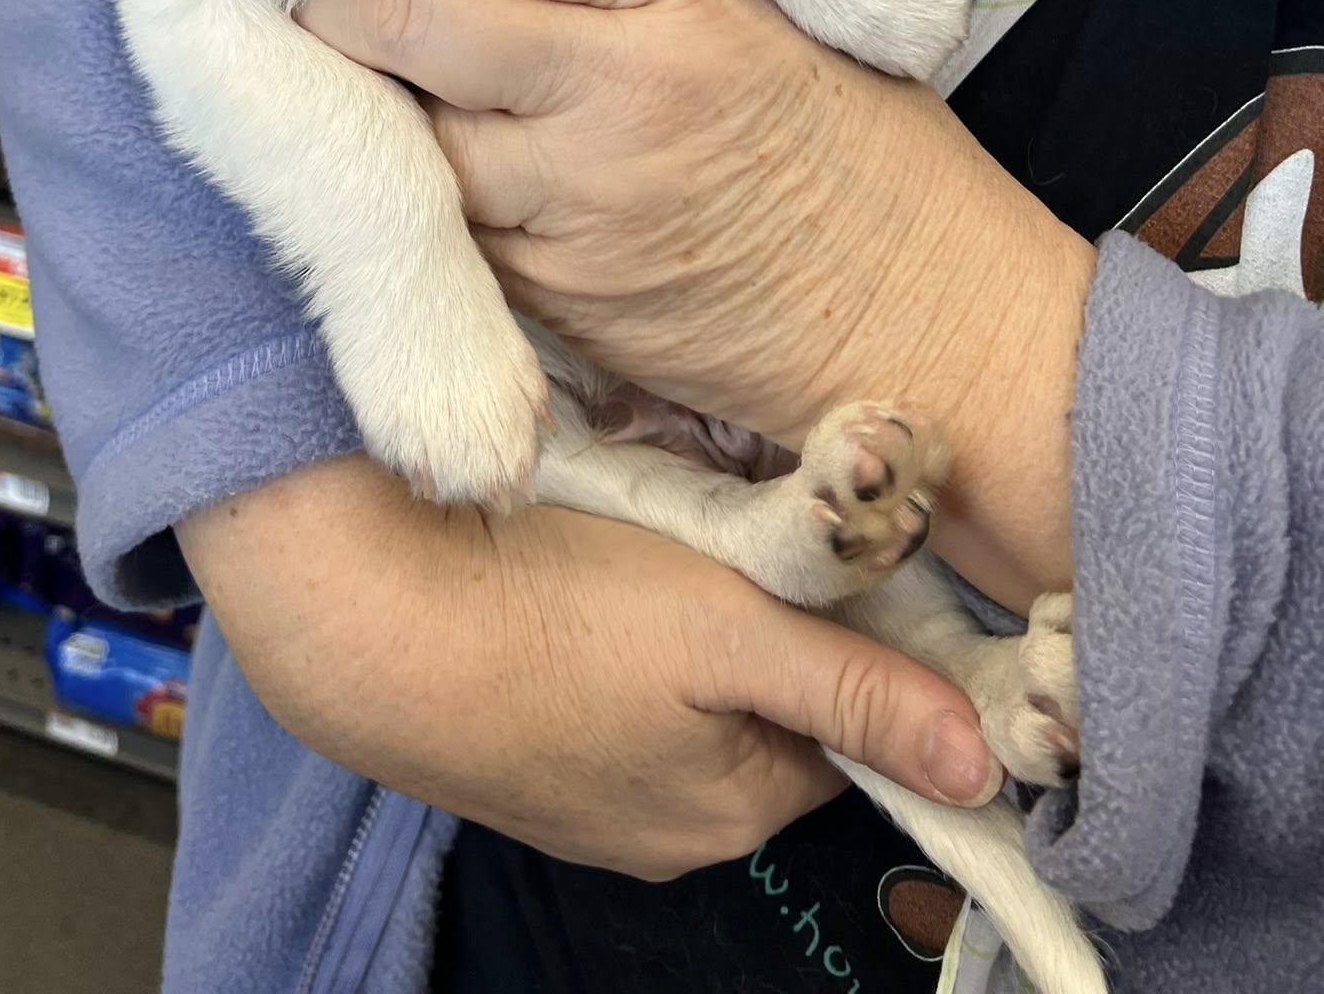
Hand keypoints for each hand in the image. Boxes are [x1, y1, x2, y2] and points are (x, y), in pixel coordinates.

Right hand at [180, 454, 1003, 877]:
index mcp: (731, 809)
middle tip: (710, 527)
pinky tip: (572, 564)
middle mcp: (662, 824)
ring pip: (675, 687)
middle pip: (759, 702)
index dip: (840, 628)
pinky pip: (595, 680)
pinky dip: (597, 624)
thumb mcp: (729, 634)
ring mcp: (580, 790)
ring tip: (633, 536)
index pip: (840, 718)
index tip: (812, 549)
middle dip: (750, 618)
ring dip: (672, 614)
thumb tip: (987, 771)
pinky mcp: (515, 743)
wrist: (364, 622)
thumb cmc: (553, 621)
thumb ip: (855, 689)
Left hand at [254, 0, 1094, 609]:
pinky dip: (423, 207)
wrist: (930, 316)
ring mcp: (588, 202)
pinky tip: (425, 185)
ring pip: (415, 141)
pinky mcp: (568, 299)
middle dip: (333, 4)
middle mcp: (625, 86)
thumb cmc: (859, 145)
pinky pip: (456, 237)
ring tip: (358, 91)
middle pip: (418, 21)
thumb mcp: (776, 8)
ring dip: (370, 116)